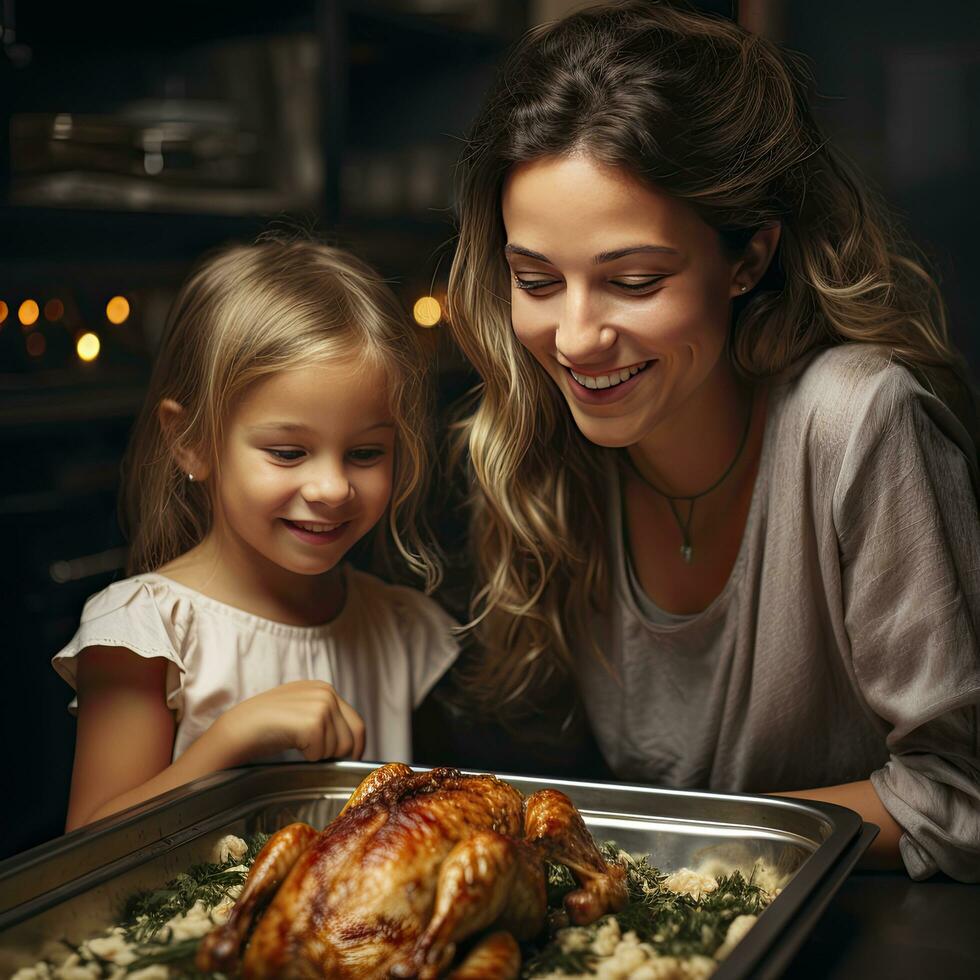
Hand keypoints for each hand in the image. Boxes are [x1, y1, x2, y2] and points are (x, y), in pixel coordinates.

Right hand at [218, 681, 366, 762]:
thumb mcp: (300, 711)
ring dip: (320, 754)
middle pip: (353, 737)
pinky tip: (293, 747)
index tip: (349, 760)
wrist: (240, 727)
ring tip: (298, 746)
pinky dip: (310, 757)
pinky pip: (323, 752)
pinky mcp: (313, 722)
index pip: (357, 723)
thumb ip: (325, 718)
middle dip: (338, 754)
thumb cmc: (267, 726)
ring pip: (340, 747)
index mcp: (324, 689)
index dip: (356, 747)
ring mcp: (321, 705)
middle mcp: (326, 693)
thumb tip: (351, 744)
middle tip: (315, 756)